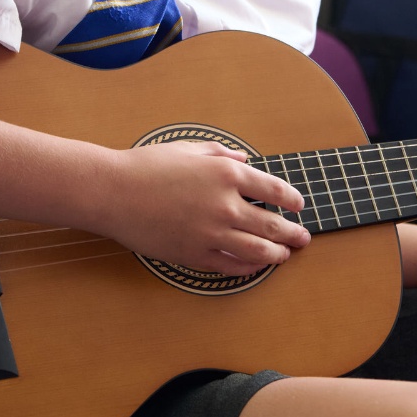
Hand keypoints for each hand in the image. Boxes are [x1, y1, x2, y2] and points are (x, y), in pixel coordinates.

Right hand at [83, 141, 309, 275]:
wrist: (113, 192)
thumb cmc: (147, 166)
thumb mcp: (188, 149)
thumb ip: (221, 153)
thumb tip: (243, 159)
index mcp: (226, 174)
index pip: (274, 190)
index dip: (291, 200)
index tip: (298, 205)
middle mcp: (225, 205)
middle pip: (272, 225)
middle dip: (293, 233)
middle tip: (303, 238)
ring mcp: (211, 234)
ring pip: (258, 251)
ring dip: (277, 254)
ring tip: (284, 255)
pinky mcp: (194, 255)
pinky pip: (231, 267)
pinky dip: (249, 268)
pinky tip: (255, 266)